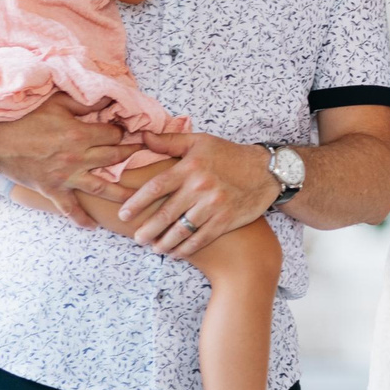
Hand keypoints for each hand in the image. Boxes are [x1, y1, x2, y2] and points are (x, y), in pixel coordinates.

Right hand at [0, 97, 131, 210]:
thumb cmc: (24, 118)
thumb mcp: (55, 102)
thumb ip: (83, 102)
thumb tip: (108, 99)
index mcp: (79, 134)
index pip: (113, 134)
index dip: (122, 131)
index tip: (129, 130)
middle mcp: (77, 158)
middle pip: (114, 158)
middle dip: (131, 154)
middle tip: (144, 155)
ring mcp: (66, 177)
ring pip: (102, 188)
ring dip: (122, 193)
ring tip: (138, 199)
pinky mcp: (53, 190)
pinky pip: (70, 209)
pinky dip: (81, 219)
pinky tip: (93, 227)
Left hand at [117, 130, 279, 258]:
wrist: (266, 172)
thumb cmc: (229, 155)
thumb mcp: (200, 141)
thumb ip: (170, 141)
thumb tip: (142, 136)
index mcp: (190, 167)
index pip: (156, 187)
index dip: (137, 203)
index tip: (123, 214)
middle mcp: (200, 187)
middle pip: (165, 213)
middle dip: (147, 229)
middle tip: (137, 237)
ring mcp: (213, 206)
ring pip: (181, 230)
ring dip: (164, 242)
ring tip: (154, 247)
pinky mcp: (225, 221)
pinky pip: (200, 239)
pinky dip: (185, 249)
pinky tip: (175, 253)